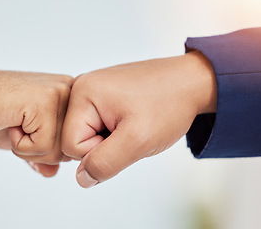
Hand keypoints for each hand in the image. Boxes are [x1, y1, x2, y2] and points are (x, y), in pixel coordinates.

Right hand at [0, 59, 72, 176]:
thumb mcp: (23, 137)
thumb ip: (42, 153)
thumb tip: (52, 172)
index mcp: (70, 97)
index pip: (74, 145)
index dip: (45, 149)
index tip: (24, 126)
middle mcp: (71, 92)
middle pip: (68, 151)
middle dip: (38, 151)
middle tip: (16, 125)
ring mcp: (59, 95)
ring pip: (57, 152)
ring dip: (27, 148)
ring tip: (13, 122)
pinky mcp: (44, 103)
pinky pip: (42, 147)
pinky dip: (20, 145)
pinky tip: (10, 122)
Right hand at [61, 51, 216, 186]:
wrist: (191, 82)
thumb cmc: (168, 104)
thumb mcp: (138, 140)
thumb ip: (105, 163)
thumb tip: (82, 179)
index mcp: (82, 92)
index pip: (70, 145)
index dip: (99, 152)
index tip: (126, 136)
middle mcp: (80, 87)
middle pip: (75, 140)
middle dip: (103, 146)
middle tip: (131, 130)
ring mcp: (90, 91)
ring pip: (87, 135)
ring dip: (110, 139)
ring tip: (132, 124)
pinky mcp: (100, 96)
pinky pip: (96, 126)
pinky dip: (114, 131)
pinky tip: (131, 120)